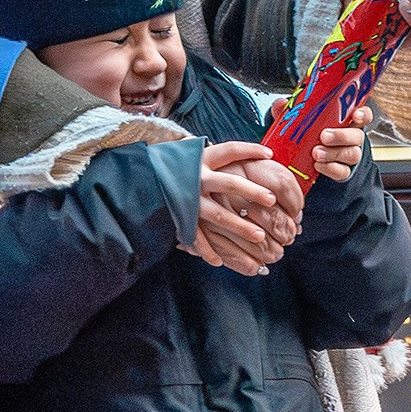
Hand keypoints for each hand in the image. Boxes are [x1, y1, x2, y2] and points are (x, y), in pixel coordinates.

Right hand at [180, 141, 288, 274]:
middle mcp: (195, 177)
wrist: (138, 181)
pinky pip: (196, 236)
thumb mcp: (188, 155)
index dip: (249, 150)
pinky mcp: (179, 217)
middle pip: (229, 184)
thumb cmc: (170, 168)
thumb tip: (243, 155)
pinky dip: (207, 250)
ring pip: (218, 215)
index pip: (229, 150)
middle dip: (252, 192)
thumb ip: (212, 158)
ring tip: (260, 236)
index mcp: (200, 159)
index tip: (270, 154)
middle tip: (272, 200)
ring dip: (240, 227)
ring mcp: (188, 199)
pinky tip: (219, 261)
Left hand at [270, 99, 371, 181]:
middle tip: (324, 136)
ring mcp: (349, 154)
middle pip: (357, 136)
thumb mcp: (299, 119)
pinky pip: (342, 171)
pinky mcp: (342, 170)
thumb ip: (292, 110)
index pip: (363, 115)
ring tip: (316, 153)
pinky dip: (330, 168)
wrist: (303, 159)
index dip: (363, 114)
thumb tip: (281, 103)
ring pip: (352, 154)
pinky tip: (318, 165)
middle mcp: (351, 137)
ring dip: (334, 153)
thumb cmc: (308, 133)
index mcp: (346, 121)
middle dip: (342, 136)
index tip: (355, 115)